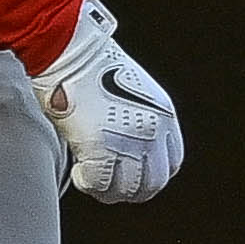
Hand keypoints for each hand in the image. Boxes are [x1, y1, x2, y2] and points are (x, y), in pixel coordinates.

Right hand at [33, 0, 183, 202]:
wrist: (72, 53)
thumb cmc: (92, 68)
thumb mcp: (133, 94)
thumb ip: (139, 121)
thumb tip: (129, 151)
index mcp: (164, 116)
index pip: (171, 163)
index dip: (151, 174)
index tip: (134, 175)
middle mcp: (153, 131)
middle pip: (153, 182)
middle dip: (132, 189)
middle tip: (111, 184)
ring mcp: (130, 141)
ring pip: (128, 189)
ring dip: (108, 190)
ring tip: (92, 178)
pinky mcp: (103, 148)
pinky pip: (100, 184)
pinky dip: (88, 183)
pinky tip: (80, 172)